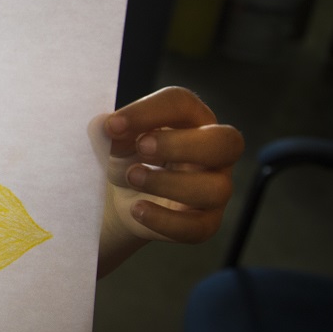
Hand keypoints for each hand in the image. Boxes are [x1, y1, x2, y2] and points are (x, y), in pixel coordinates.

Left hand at [98, 86, 243, 275]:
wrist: (119, 198)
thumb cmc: (125, 156)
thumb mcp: (113, 139)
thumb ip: (110, 129)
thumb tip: (106, 128)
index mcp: (191, 119)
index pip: (183, 104)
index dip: (149, 111)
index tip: (113, 125)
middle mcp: (213, 151)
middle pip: (226, 142)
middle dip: (181, 144)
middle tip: (141, 147)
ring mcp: (215, 187)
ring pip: (215, 189)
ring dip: (170, 183)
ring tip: (133, 177)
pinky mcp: (206, 221)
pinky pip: (200, 227)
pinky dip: (167, 222)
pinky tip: (137, 210)